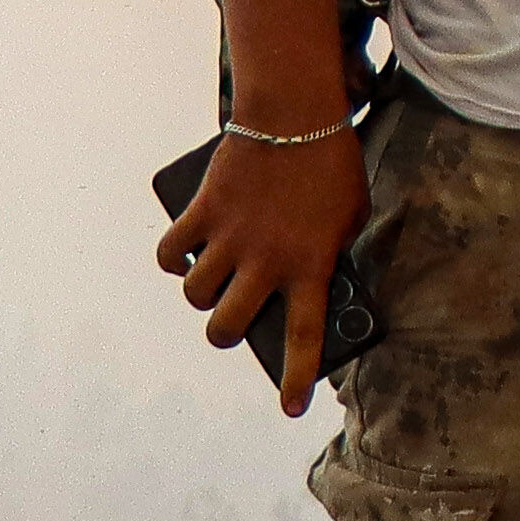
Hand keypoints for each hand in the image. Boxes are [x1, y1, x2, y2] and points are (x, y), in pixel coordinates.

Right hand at [158, 124, 366, 412]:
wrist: (295, 111)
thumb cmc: (331, 166)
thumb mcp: (350, 217)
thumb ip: (330, 255)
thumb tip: (306, 285)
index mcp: (311, 266)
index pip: (304, 337)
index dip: (296, 378)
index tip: (291, 408)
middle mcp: (267, 260)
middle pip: (226, 327)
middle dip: (224, 334)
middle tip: (230, 322)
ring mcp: (231, 238)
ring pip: (194, 295)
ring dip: (199, 295)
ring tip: (210, 281)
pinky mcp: (203, 211)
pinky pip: (170, 251)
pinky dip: (171, 257)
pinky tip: (180, 253)